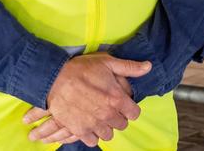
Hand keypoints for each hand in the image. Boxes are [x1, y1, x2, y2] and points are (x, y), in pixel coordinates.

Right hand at [23, 52, 150, 146]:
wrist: (54, 79)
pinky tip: (89, 122)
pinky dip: (93, 134)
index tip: (123, 102)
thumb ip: (129, 67)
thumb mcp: (107, 62)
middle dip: (118, 116)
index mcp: (116, 99)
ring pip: (108, 134)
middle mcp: (107, 115)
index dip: (130, 107)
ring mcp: (93, 125)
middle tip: (109, 106)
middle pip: (122, 125)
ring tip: (99, 114)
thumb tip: (148, 67)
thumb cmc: (82, 68)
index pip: (135, 113)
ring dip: (106, 126)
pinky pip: (93, 141)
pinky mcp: (80, 131)